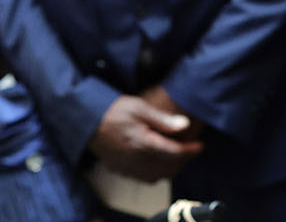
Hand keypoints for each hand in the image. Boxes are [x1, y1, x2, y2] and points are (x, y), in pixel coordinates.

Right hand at [88, 94, 203, 181]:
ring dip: (170, 170)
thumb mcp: (139, 107)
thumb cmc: (113, 110)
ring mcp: (127, 167)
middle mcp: (136, 159)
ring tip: (177, 158)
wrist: (86, 120)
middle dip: (183, 161)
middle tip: (191, 151)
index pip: (174, 153)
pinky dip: (155, 174)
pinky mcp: (120, 170)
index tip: (200, 145)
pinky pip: (143, 178)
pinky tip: (157, 163)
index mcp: (143, 143)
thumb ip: (163, 119)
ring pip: (156, 177)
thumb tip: (185, 125)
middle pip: (168, 168)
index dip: (190, 150)